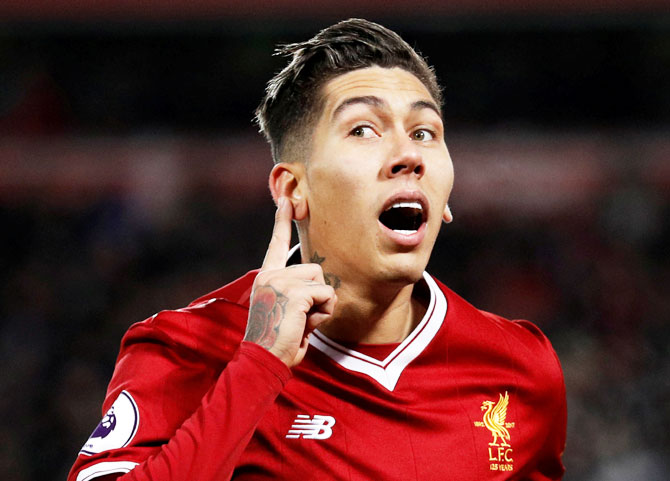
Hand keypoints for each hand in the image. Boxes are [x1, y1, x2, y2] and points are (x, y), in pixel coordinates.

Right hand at [243, 197, 336, 367]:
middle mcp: (270, 275)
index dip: (282, 222)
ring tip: (301, 322)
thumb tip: (325, 290)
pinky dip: (323, 313)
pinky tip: (304, 324)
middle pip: (314, 269)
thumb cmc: (278, 342)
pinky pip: (327, 295)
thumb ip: (300, 295)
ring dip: (321, 305)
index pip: (277, 245)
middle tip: (299, 319)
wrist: (262, 359)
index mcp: (266, 277)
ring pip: (322, 282)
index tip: (286, 200)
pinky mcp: (294, 292)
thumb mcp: (287, 312)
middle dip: (317, 296)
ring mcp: (280, 281)